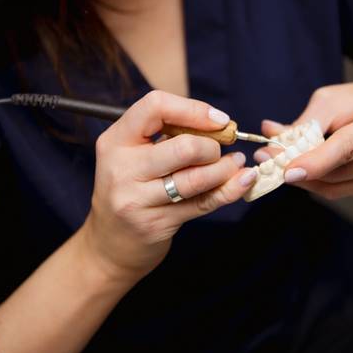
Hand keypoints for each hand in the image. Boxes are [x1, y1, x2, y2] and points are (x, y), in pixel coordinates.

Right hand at [80, 90, 256, 283]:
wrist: (108, 246)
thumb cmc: (130, 189)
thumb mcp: (134, 155)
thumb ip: (167, 137)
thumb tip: (218, 124)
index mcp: (115, 140)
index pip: (155, 107)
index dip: (193, 109)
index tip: (218, 119)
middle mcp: (122, 168)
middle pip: (183, 147)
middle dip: (212, 146)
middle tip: (219, 150)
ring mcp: (136, 200)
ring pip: (196, 178)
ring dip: (224, 168)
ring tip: (235, 163)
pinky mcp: (155, 224)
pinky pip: (202, 203)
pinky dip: (229, 189)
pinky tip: (243, 180)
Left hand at [256, 82, 352, 200]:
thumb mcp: (332, 100)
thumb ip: (304, 122)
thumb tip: (270, 134)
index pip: (348, 146)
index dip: (316, 161)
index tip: (287, 171)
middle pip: (341, 172)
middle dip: (301, 169)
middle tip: (266, 159)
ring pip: (338, 188)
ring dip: (305, 180)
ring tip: (280, 164)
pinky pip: (341, 191)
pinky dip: (318, 183)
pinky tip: (305, 169)